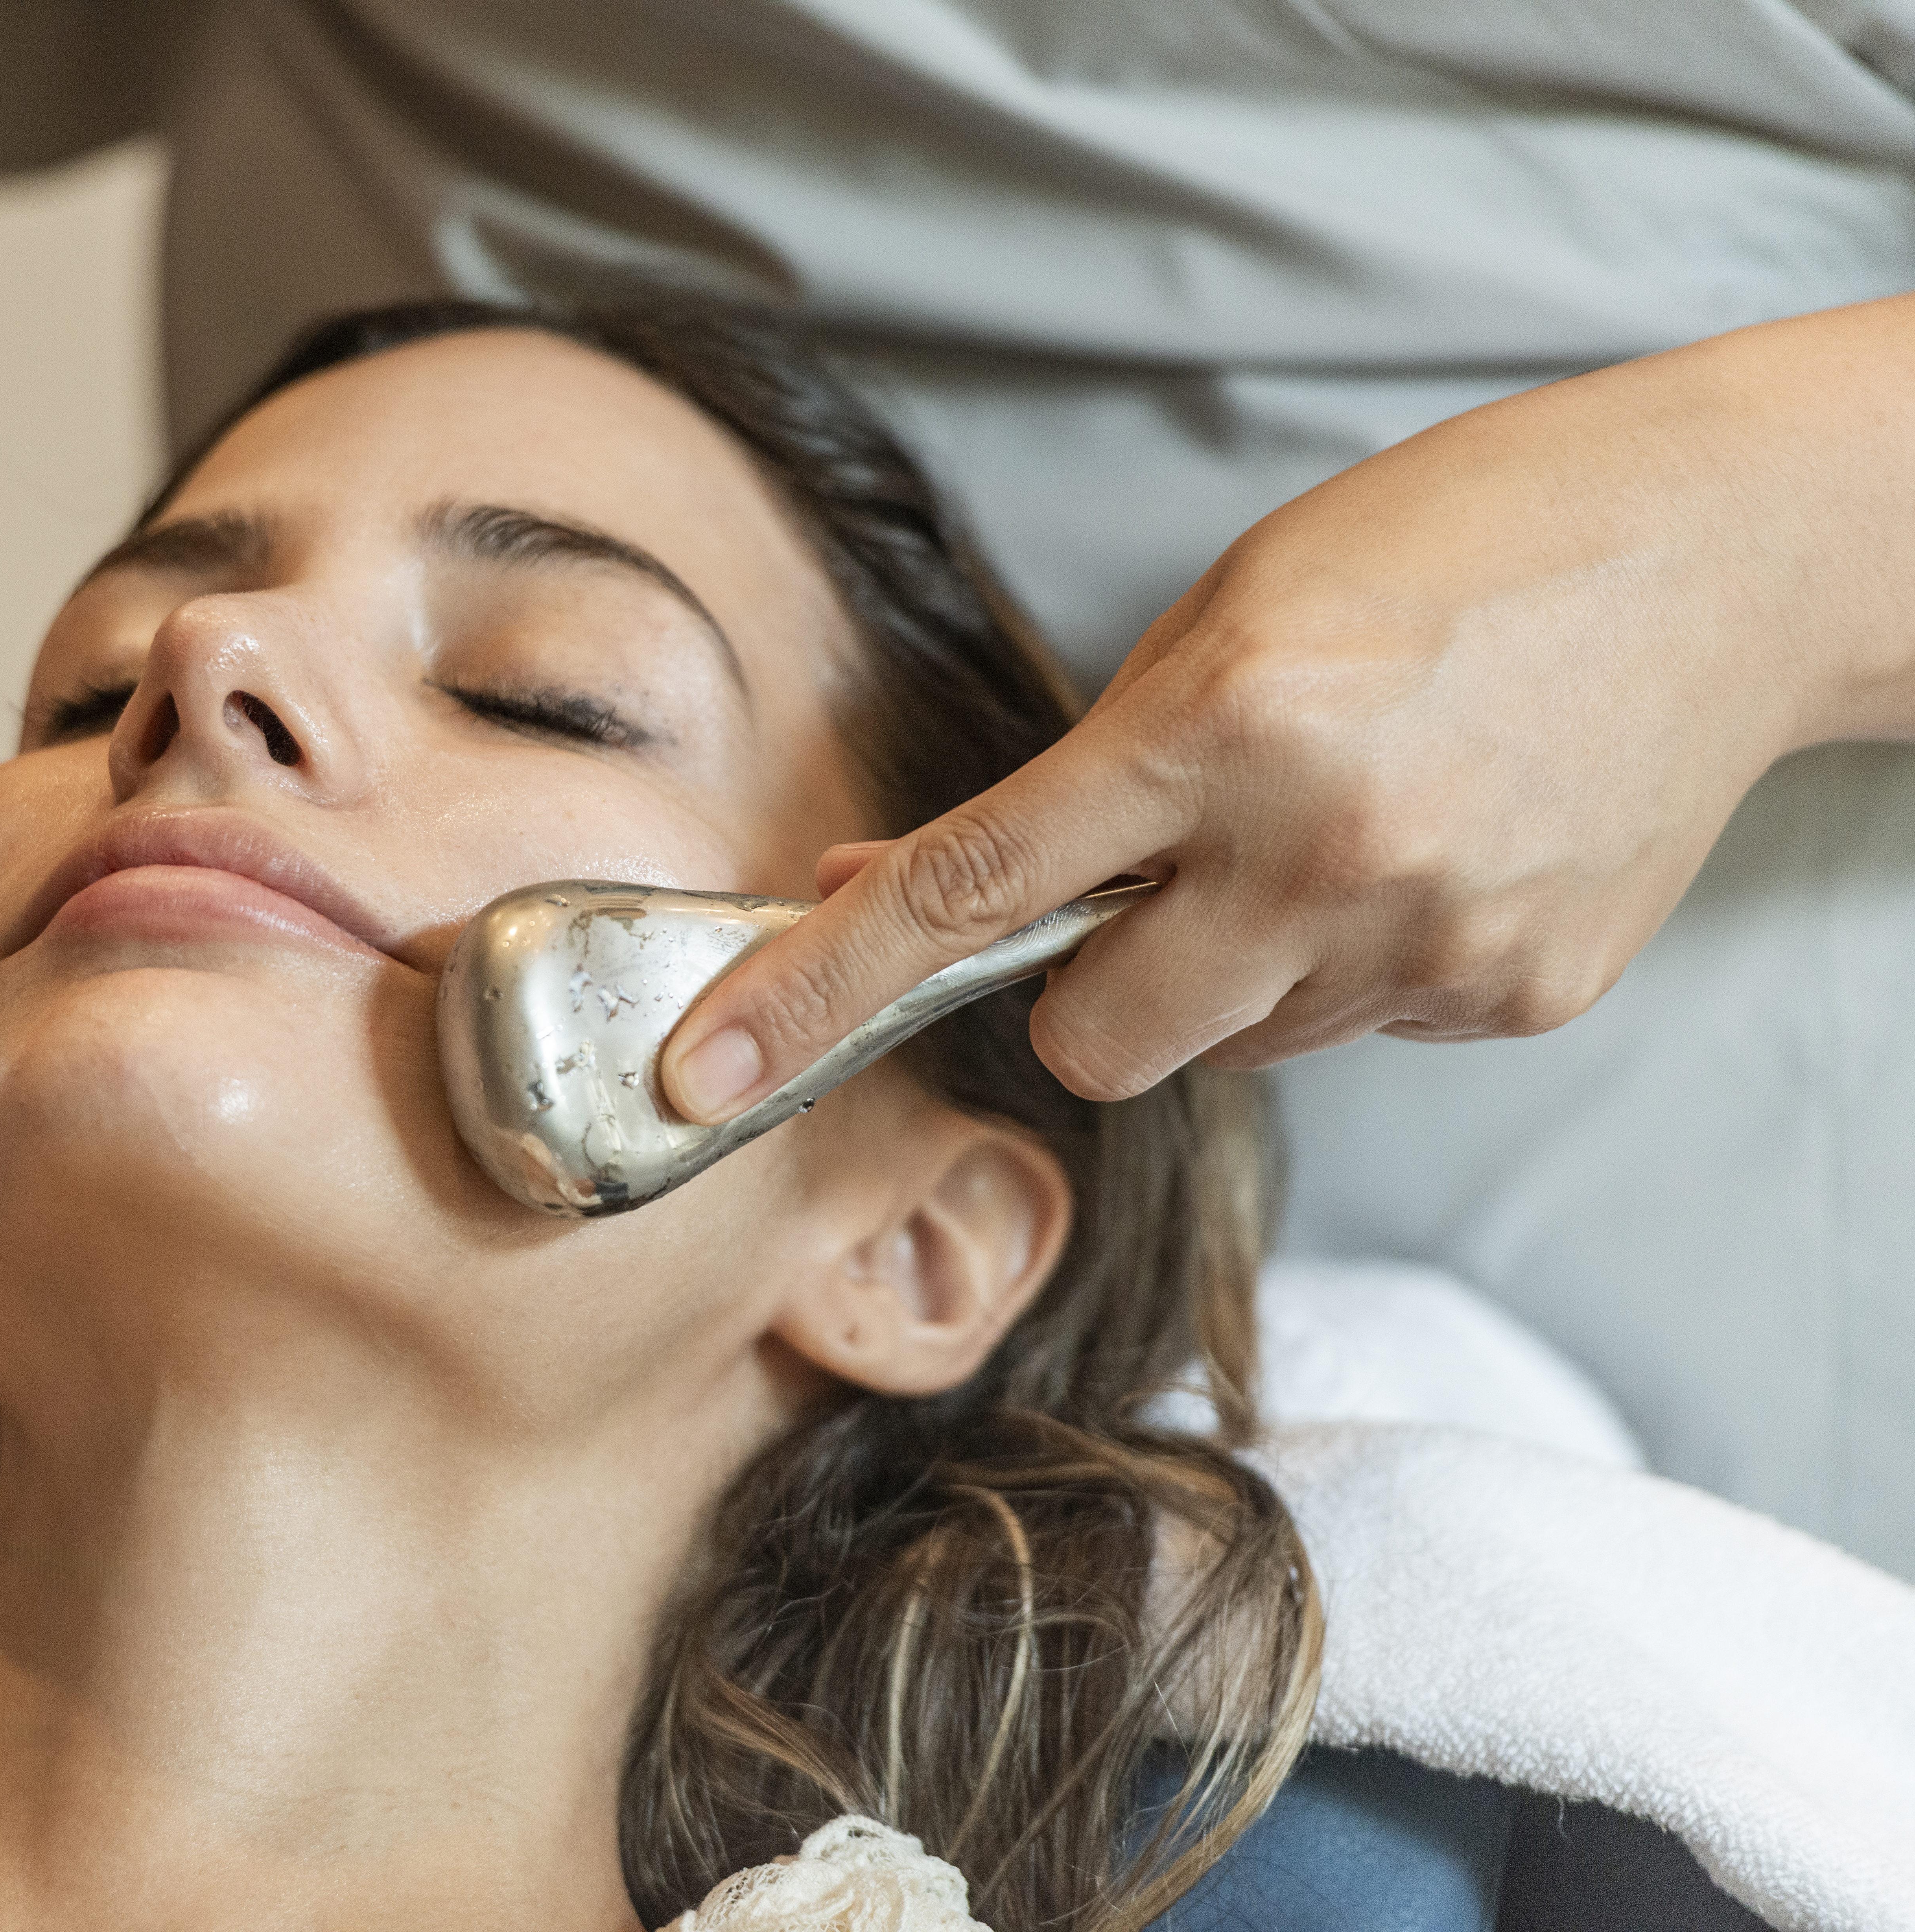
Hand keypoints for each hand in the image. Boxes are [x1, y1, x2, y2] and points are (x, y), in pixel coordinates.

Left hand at [662, 301, 1914, 1114]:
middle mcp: (1323, 853)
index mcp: (1227, 725)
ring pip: (1228, 1046)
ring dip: (1231, 969)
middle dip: (1083, 991)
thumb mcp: (1230, 609)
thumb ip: (1077, 773)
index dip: (814, 988)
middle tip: (1151, 887)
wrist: (1727, 552)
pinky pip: (1357, 1029)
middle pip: (1094, 1041)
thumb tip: (896, 885)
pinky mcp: (1518, 997)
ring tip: (1335, 828)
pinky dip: (1355, 965)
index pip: (969, 896)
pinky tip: (1431, 851)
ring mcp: (1431, 943)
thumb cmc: (1455, 541)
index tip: (702, 1067)